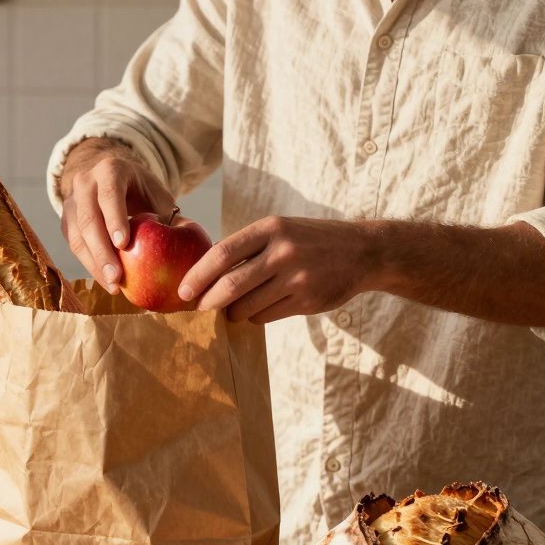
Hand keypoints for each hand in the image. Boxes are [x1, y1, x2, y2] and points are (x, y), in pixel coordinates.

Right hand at [59, 138, 175, 292]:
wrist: (112, 180)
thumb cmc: (142, 191)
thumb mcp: (157, 195)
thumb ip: (170, 216)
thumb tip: (191, 243)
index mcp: (111, 170)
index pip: (110, 195)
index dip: (115, 219)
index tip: (124, 244)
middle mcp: (85, 183)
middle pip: (89, 219)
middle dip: (102, 252)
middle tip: (117, 277)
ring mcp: (71, 202)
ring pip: (77, 236)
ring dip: (94, 264)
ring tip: (114, 286)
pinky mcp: (66, 221)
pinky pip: (75, 246)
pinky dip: (91, 266)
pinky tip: (107, 282)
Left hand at [178, 216, 376, 323]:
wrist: (363, 252)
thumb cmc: (311, 240)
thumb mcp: (281, 229)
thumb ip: (248, 247)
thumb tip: (204, 272)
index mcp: (271, 228)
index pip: (222, 253)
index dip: (198, 275)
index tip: (182, 291)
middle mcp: (283, 251)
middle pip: (230, 285)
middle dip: (208, 301)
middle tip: (198, 308)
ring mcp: (297, 278)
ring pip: (247, 306)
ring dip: (233, 312)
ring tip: (233, 309)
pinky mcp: (307, 301)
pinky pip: (266, 316)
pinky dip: (255, 317)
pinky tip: (259, 309)